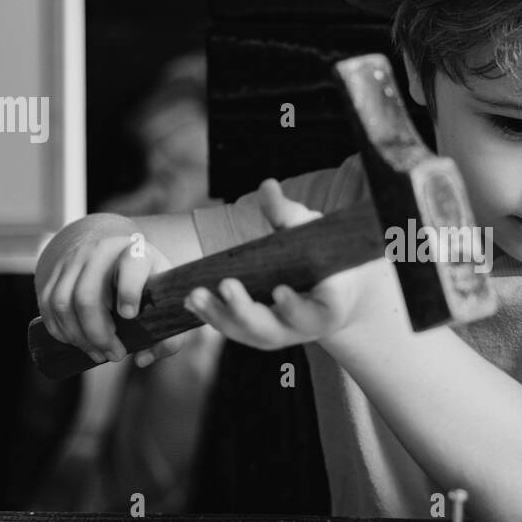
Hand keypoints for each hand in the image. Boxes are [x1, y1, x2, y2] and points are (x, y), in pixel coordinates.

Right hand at [36, 227, 185, 367]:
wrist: (118, 258)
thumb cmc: (147, 285)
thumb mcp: (166, 304)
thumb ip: (168, 338)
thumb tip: (142, 359)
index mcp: (135, 252)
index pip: (131, 265)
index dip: (129, 291)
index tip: (130, 316)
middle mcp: (101, 251)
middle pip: (87, 295)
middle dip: (98, 333)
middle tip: (115, 355)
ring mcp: (75, 260)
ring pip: (63, 303)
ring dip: (78, 337)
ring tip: (98, 354)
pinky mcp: (57, 272)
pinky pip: (49, 304)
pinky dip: (59, 330)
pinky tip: (77, 342)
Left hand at [182, 178, 403, 350]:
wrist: (331, 293)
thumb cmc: (326, 258)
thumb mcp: (314, 234)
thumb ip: (290, 215)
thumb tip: (267, 185)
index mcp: (326, 309)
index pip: (311, 315)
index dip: (295, 307)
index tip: (279, 291)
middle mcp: (301, 330)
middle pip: (270, 330)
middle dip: (244, 310)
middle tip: (226, 284)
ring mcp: (277, 335)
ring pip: (247, 333)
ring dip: (218, 315)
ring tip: (195, 294)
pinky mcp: (257, 333)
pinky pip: (233, 329)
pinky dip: (212, 316)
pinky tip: (190, 300)